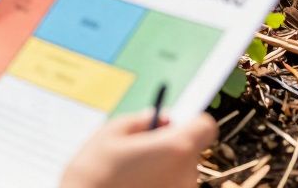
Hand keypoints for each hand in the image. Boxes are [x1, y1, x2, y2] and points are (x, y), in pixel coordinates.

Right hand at [62, 112, 217, 187]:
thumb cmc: (92, 177)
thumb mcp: (109, 135)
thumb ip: (140, 121)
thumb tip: (158, 118)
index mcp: (176, 148)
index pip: (205, 126)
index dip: (190, 123)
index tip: (172, 126)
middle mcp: (186, 174)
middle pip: (190, 150)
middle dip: (170, 147)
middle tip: (141, 152)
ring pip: (179, 173)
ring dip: (163, 170)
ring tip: (132, 175)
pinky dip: (158, 186)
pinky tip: (134, 187)